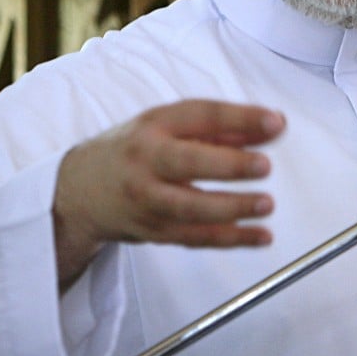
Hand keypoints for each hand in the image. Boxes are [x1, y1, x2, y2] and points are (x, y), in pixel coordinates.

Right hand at [52, 100, 285, 287]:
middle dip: (228, 165)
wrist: (80, 190)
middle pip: (186, 162)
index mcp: (155, 125)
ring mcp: (147, 199)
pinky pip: (195, 238)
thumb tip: (275, 126)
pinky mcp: (153, 230)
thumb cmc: (136, 151)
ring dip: (232, 208)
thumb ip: (226, 127)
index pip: (200, 115)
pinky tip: (261, 236)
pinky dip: (231, 239)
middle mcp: (146, 160)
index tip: (276, 122)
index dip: (239, 117)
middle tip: (264, 166)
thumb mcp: (171, 126)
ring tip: (266, 204)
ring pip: (189, 207)